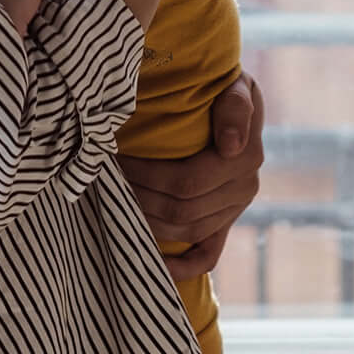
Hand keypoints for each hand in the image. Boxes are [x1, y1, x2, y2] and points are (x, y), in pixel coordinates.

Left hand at [120, 73, 264, 278]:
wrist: (233, 103)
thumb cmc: (226, 89)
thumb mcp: (236, 86)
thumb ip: (236, 108)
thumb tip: (230, 146)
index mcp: (245, 158)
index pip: (187, 181)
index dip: (146, 176)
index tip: (116, 160)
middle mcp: (243, 189)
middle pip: (181, 208)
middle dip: (138, 196)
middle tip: (107, 180)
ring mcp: (234, 210)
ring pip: (186, 230)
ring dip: (147, 221)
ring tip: (116, 201)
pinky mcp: (225, 223)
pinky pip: (207, 256)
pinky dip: (181, 267)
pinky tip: (154, 265)